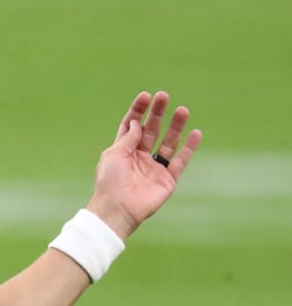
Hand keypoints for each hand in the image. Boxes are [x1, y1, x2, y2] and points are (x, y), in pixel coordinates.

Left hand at [87, 91, 202, 238]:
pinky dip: (189, 147)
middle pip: (151, 130)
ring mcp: (154, 168)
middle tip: (164, 96)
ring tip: (182, 110)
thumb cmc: (109, 182)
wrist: (118, 209)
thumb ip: (128, 138)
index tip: (146, 96)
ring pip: (168, 142)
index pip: (132, 126)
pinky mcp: (167, 180)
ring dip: (175, 126)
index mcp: (122, 151)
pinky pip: (181, 161)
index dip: (138, 111)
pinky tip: (196, 132)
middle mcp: (139, 158)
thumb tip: (138, 123)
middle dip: (157, 113)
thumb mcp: (113, 154)